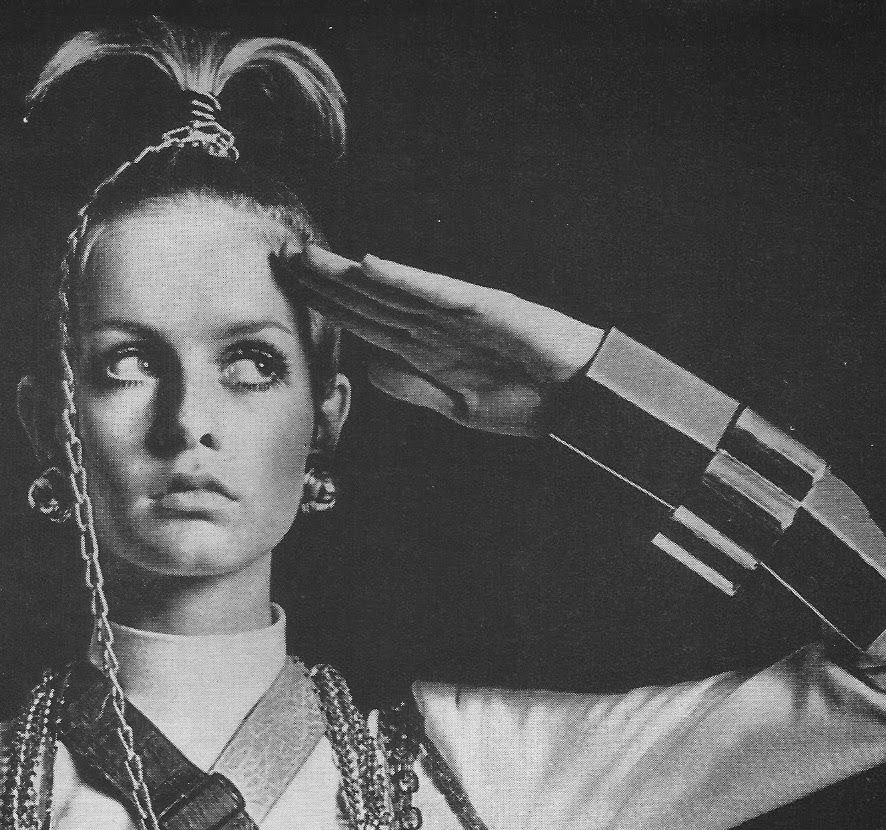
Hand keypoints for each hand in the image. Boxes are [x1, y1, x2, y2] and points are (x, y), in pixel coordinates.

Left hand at [293, 244, 603, 436]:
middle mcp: (431, 326)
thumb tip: (367, 369)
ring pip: (390, 291)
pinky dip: (404, 280)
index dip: (325, 305)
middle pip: (366, 300)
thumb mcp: (455, 407)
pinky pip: (436, 293)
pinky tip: (370, 267)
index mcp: (423, 349)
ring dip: (348, 274)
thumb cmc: (523, 402)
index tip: (290, 290)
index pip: (363, 322)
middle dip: (322, 281)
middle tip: (280, 257)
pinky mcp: (482, 308)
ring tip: (308, 256)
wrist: (576, 398)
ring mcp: (454, 314)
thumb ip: (412, 387)